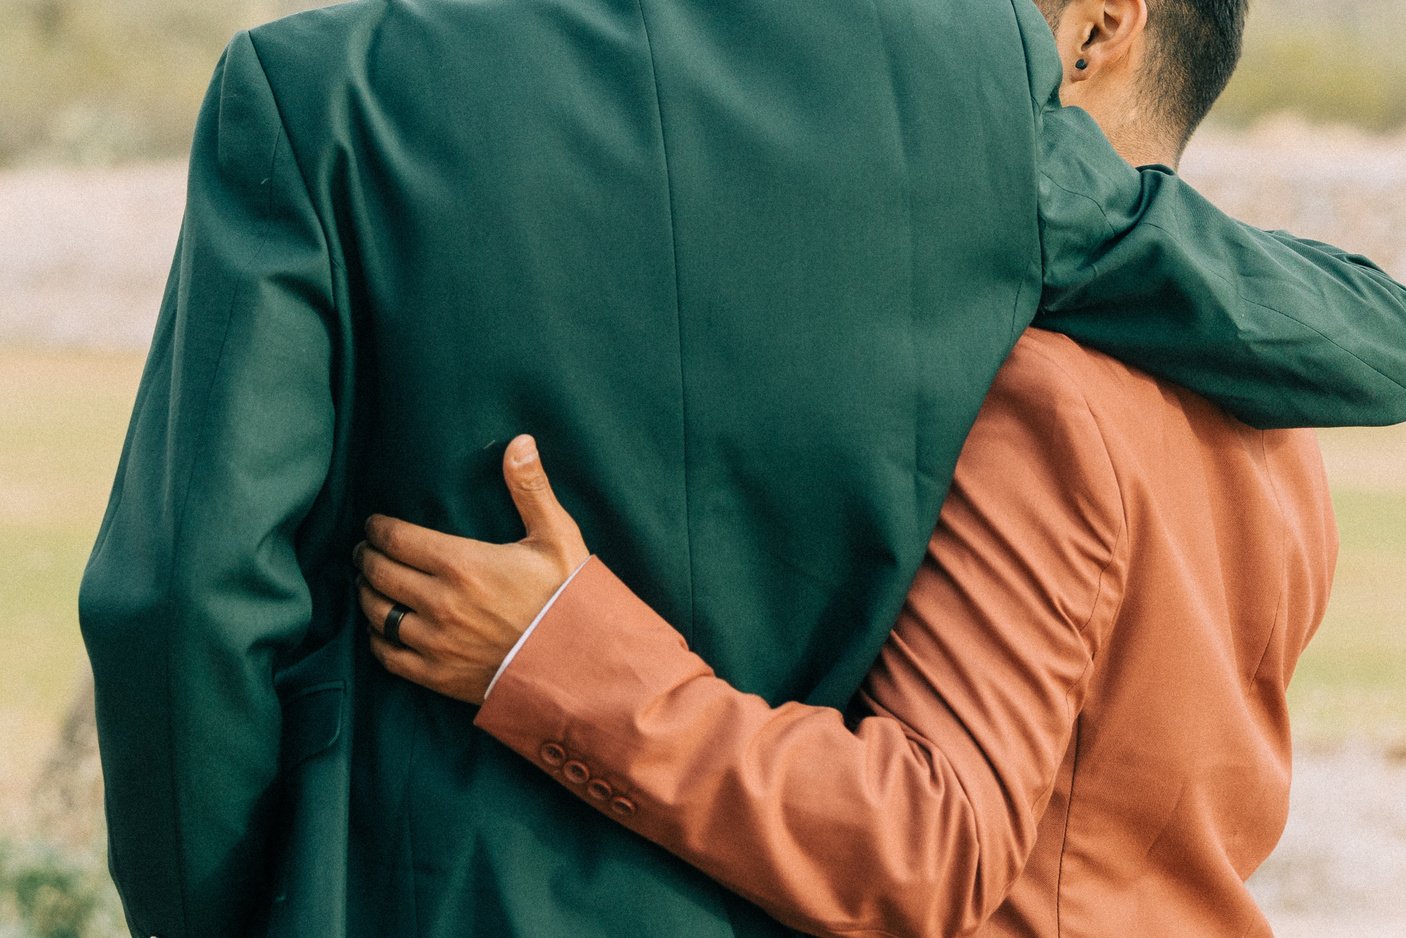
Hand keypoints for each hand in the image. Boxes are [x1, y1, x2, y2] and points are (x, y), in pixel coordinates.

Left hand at [353, 434, 588, 704]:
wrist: (579, 666)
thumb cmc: (569, 599)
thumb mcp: (557, 538)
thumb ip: (531, 489)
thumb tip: (519, 441)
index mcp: (462, 564)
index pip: (396, 539)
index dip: (377, 528)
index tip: (374, 524)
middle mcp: (439, 603)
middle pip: (379, 573)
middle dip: (366, 557)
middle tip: (365, 550)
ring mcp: (435, 642)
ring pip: (376, 613)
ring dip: (366, 594)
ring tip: (368, 583)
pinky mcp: (438, 675)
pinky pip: (388, 655)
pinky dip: (376, 639)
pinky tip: (380, 629)